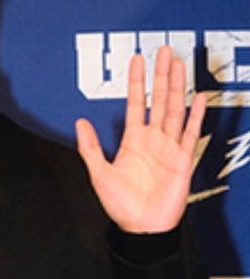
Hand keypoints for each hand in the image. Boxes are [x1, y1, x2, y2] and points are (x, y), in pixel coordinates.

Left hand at [75, 45, 204, 232]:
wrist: (142, 227)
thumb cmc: (121, 205)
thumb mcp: (98, 174)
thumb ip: (90, 148)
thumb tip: (80, 122)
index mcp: (132, 141)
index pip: (135, 103)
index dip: (136, 82)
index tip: (137, 60)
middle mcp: (152, 140)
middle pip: (158, 100)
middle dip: (160, 76)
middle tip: (164, 51)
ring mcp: (169, 147)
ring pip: (175, 109)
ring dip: (177, 87)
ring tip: (179, 64)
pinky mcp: (182, 160)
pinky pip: (190, 133)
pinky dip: (195, 116)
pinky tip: (198, 98)